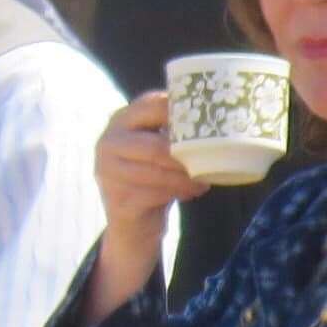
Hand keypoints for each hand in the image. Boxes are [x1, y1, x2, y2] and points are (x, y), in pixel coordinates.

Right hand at [84, 92, 206, 323]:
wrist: (131, 221)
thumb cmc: (151, 175)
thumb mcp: (155, 146)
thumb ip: (172, 128)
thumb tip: (218, 113)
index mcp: (120, 120)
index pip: (151, 105)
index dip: (182, 112)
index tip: (207, 121)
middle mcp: (108, 143)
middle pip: (155, 146)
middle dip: (187, 155)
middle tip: (211, 159)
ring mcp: (108, 172)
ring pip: (157, 172)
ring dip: (187, 177)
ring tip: (205, 178)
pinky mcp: (118, 199)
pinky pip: (157, 194)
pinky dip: (181, 192)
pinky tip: (194, 191)